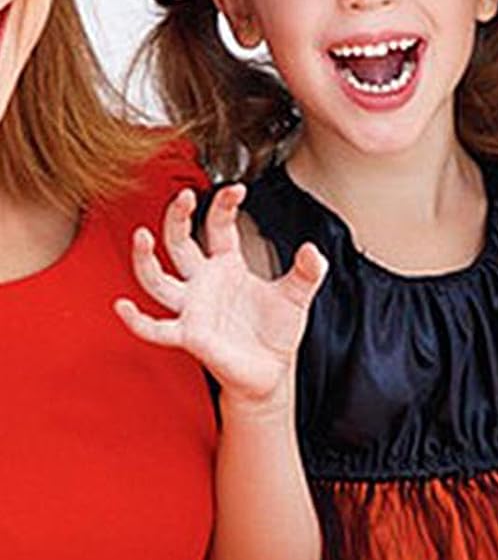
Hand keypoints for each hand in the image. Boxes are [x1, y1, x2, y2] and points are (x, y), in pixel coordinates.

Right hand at [115, 184, 325, 407]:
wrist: (272, 370)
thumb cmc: (276, 331)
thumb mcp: (297, 294)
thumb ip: (308, 271)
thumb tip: (313, 250)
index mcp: (227, 266)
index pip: (217, 227)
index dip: (223, 206)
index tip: (236, 189)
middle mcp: (203, 283)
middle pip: (179, 243)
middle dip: (176, 218)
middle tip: (182, 195)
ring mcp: (192, 307)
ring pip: (157, 279)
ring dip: (146, 259)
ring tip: (142, 235)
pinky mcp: (188, 335)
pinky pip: (155, 328)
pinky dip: (136, 320)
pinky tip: (123, 307)